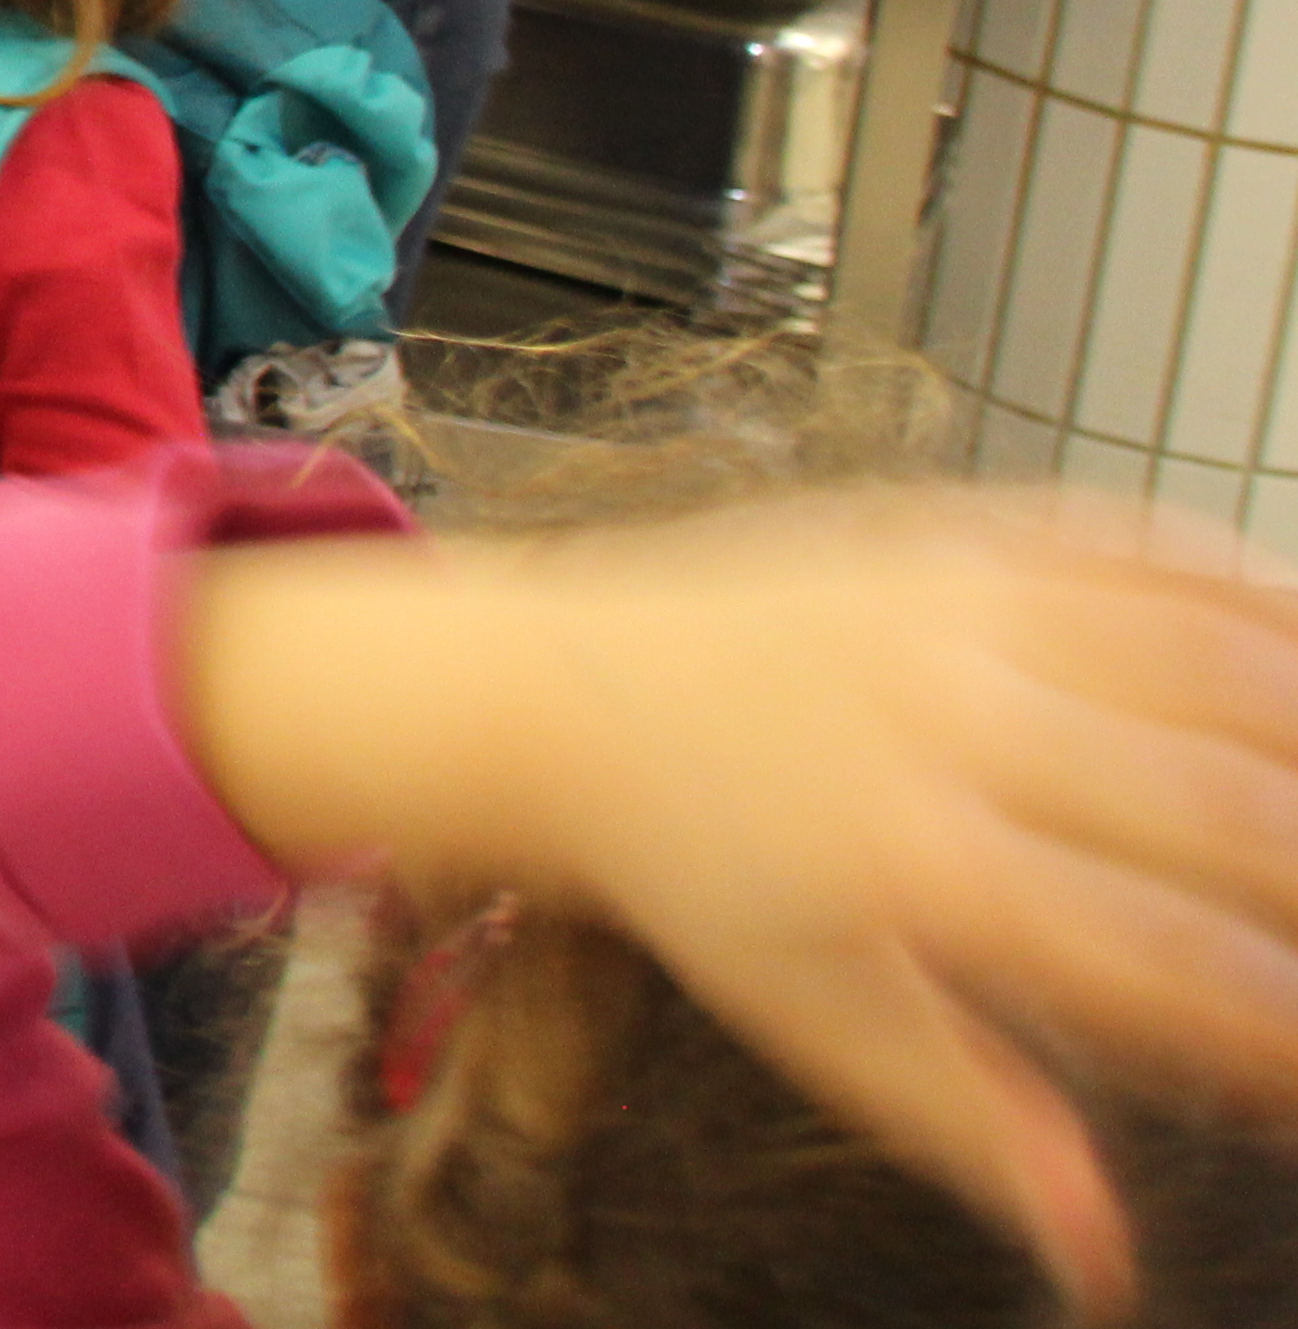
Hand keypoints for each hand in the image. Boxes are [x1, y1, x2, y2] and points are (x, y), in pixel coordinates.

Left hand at [182, 492, 1297, 1306]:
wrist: (560, 698)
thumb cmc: (696, 873)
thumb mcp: (813, 1018)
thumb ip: (975, 1126)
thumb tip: (1108, 1266)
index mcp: (924, 869)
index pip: (1163, 961)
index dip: (1278, 1021)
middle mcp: (954, 730)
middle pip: (1216, 806)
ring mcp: (957, 614)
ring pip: (1203, 656)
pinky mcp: (946, 531)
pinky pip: (1129, 543)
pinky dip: (1241, 577)